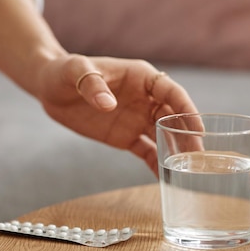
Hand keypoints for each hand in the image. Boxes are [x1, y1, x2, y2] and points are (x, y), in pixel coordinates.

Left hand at [34, 54, 197, 174]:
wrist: (51, 88)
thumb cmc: (65, 71)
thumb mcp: (76, 71)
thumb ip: (92, 84)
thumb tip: (108, 104)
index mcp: (142, 78)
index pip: (171, 92)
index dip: (186, 109)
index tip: (198, 127)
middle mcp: (145, 99)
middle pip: (174, 117)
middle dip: (188, 135)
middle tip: (198, 155)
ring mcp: (137, 119)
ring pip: (164, 136)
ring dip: (177, 151)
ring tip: (189, 170)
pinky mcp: (126, 137)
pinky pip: (146, 151)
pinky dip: (156, 164)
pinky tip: (165, 180)